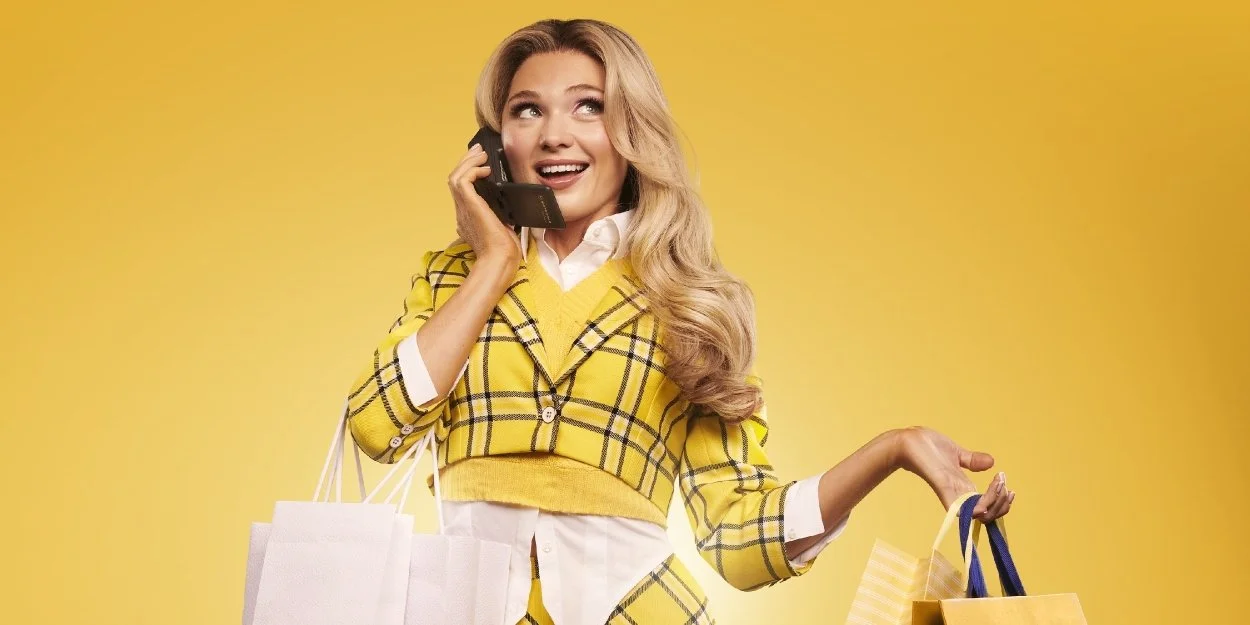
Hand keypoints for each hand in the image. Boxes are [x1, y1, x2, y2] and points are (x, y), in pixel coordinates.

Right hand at [447, 143, 521, 265]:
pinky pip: (462, 180)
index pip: (462, 189)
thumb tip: (509, 210)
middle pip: (455, 179)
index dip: (468, 172)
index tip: (481, 162)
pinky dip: (472, 170)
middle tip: (479, 151)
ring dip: (468, 162)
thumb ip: (501, 216)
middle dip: (466, 161)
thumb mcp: (503, 227)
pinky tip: (485, 169)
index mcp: (468, 216)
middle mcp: (462, 211)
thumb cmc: (504, 250)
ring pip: (455, 177)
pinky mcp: (469, 206)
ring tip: (481, 154)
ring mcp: (463, 208)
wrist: (499, 260)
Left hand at [893, 426, 1014, 520]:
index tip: (1006, 483)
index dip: (1001, 502)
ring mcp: (951, 494)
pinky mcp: (942, 488)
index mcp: (964, 489)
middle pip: (989, 515)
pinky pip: (960, 508)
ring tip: (999, 481)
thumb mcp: (957, 454)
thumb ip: (973, 461)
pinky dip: (976, 507)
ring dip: (994, 501)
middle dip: (1002, 503)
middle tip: (1003, 482)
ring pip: (980, 513)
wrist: (907, 441)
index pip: (989, 507)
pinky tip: (985, 499)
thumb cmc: (928, 448)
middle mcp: (959, 495)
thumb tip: (992, 463)